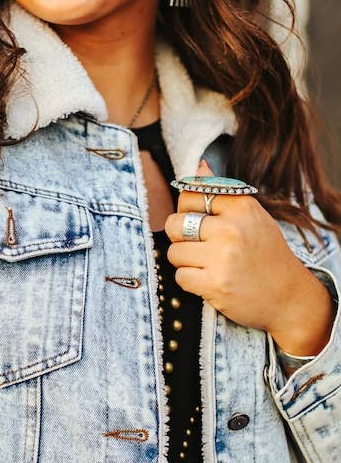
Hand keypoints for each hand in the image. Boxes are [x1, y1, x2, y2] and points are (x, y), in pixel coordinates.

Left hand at [164, 162, 333, 348]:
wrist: (288, 296)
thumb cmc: (266, 255)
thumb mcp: (252, 217)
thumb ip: (223, 193)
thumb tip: (199, 166)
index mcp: (241, 206)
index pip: (189, 195)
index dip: (187, 211)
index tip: (201, 224)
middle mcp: (231, 229)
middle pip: (175, 224)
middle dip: (180, 237)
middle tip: (200, 247)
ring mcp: (222, 257)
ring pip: (174, 253)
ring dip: (185, 262)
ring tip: (207, 265)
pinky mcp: (215, 284)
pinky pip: (180, 277)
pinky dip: (190, 281)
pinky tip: (209, 280)